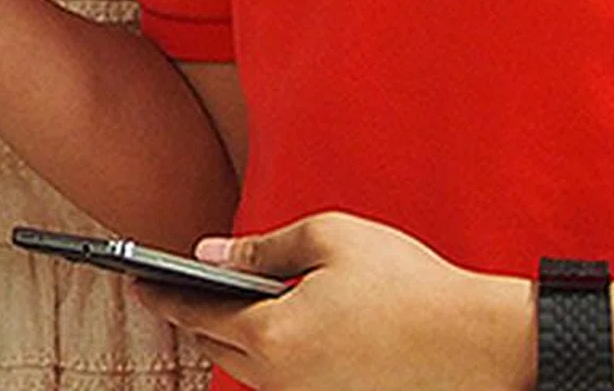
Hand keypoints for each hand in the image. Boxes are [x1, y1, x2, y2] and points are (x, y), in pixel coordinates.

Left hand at [134, 212, 532, 390]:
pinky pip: (286, 383)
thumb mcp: (329, 237)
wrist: (481, 343)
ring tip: (214, 310)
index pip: (196, 314)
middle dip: (190, 318)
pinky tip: (273, 334)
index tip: (133, 280)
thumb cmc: (408, 283)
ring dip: (232, 341)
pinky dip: (271, 358)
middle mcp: (285, 380)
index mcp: (273, 335)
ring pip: (252, 370)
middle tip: (164, 293)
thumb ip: (260, 245)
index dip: (161, 294)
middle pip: (219, 347)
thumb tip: (208, 253)